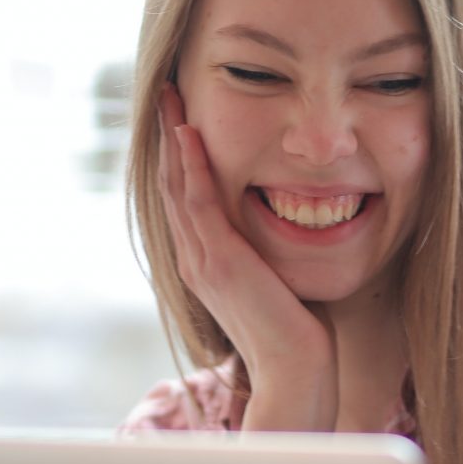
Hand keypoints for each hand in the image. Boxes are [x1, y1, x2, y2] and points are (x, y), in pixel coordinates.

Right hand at [157, 84, 336, 430]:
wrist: (294, 370)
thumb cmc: (297, 334)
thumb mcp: (276, 284)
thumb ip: (267, 258)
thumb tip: (282, 238)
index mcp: (205, 264)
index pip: (184, 200)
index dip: (179, 158)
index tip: (182, 120)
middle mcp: (194, 259)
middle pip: (171, 184)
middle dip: (168, 137)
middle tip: (166, 94)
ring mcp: (201, 259)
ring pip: (177, 185)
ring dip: (173, 137)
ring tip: (169, 97)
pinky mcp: (219, 260)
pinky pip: (198, 201)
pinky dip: (192, 164)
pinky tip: (190, 132)